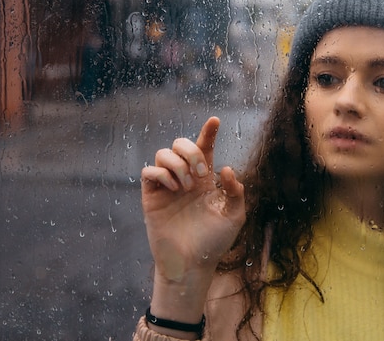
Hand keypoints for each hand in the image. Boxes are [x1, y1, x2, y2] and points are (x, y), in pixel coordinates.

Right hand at [141, 116, 244, 320]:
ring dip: (177, 164)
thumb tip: (226, 168)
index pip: (205, 148)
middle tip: (202, 173)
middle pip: (180, 143)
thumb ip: (235, 191)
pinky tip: (173, 189)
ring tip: (186, 186)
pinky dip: (162, 174)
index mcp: (205, 180)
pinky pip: (149, 171)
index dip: (208, 132)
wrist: (191, 263)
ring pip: (163, 153)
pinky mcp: (152, 196)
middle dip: (192, 150)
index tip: (215, 120)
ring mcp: (167, 186)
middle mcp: (185, 178)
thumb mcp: (234, 216)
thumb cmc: (214, 242)